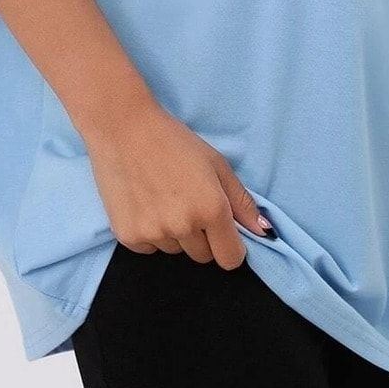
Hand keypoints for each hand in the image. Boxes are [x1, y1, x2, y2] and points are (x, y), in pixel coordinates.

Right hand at [85, 91, 275, 268]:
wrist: (123, 129)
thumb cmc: (174, 142)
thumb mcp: (216, 164)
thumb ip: (242, 202)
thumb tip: (264, 233)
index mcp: (211, 209)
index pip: (230, 259)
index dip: (230, 246)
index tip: (222, 231)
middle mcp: (184, 226)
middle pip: (203, 256)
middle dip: (202, 237)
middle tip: (189, 203)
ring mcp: (154, 233)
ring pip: (176, 251)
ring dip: (175, 234)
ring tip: (164, 198)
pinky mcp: (128, 237)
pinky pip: (150, 249)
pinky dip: (151, 234)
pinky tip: (145, 204)